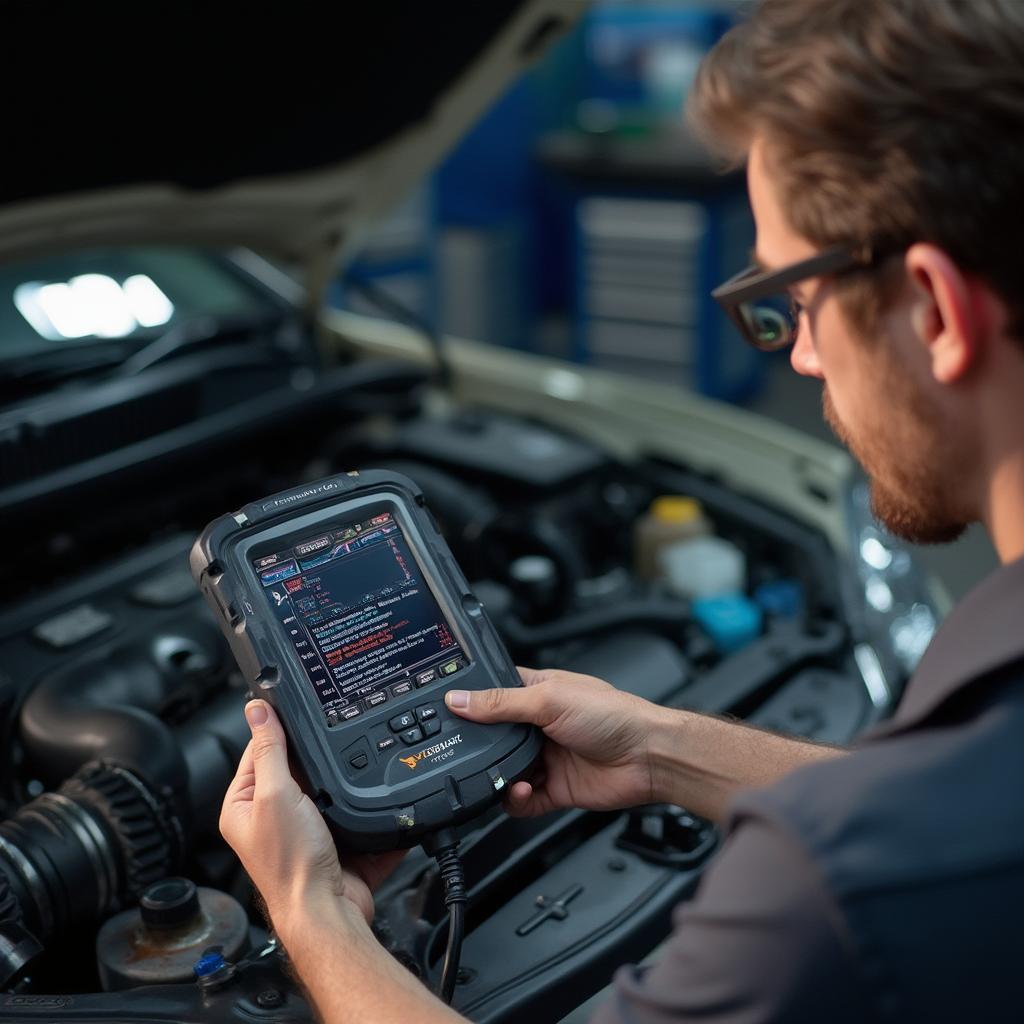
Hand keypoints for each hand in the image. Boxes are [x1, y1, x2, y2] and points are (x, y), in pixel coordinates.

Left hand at [219, 700, 404, 931]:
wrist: (328, 912)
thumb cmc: (291, 864)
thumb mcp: (275, 794)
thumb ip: (270, 750)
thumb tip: (257, 710)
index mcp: (243, 807)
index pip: (258, 752)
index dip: (278, 733)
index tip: (298, 713)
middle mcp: (270, 820)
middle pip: (297, 771)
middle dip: (318, 762)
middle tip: (330, 753)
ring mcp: (304, 833)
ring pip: (329, 790)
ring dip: (345, 786)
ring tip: (351, 782)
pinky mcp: (334, 845)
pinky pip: (354, 817)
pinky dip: (364, 810)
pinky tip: (370, 802)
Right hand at [444, 667, 663, 815]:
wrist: (649, 756)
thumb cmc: (613, 715)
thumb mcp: (550, 700)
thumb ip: (501, 703)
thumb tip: (459, 700)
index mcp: (538, 692)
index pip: (494, 694)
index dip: (472, 702)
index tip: (449, 712)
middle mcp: (539, 725)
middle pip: (495, 737)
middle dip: (481, 747)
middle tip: (467, 752)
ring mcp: (546, 757)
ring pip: (505, 771)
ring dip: (498, 777)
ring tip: (500, 776)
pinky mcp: (555, 788)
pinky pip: (523, 801)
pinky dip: (515, 800)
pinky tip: (521, 792)